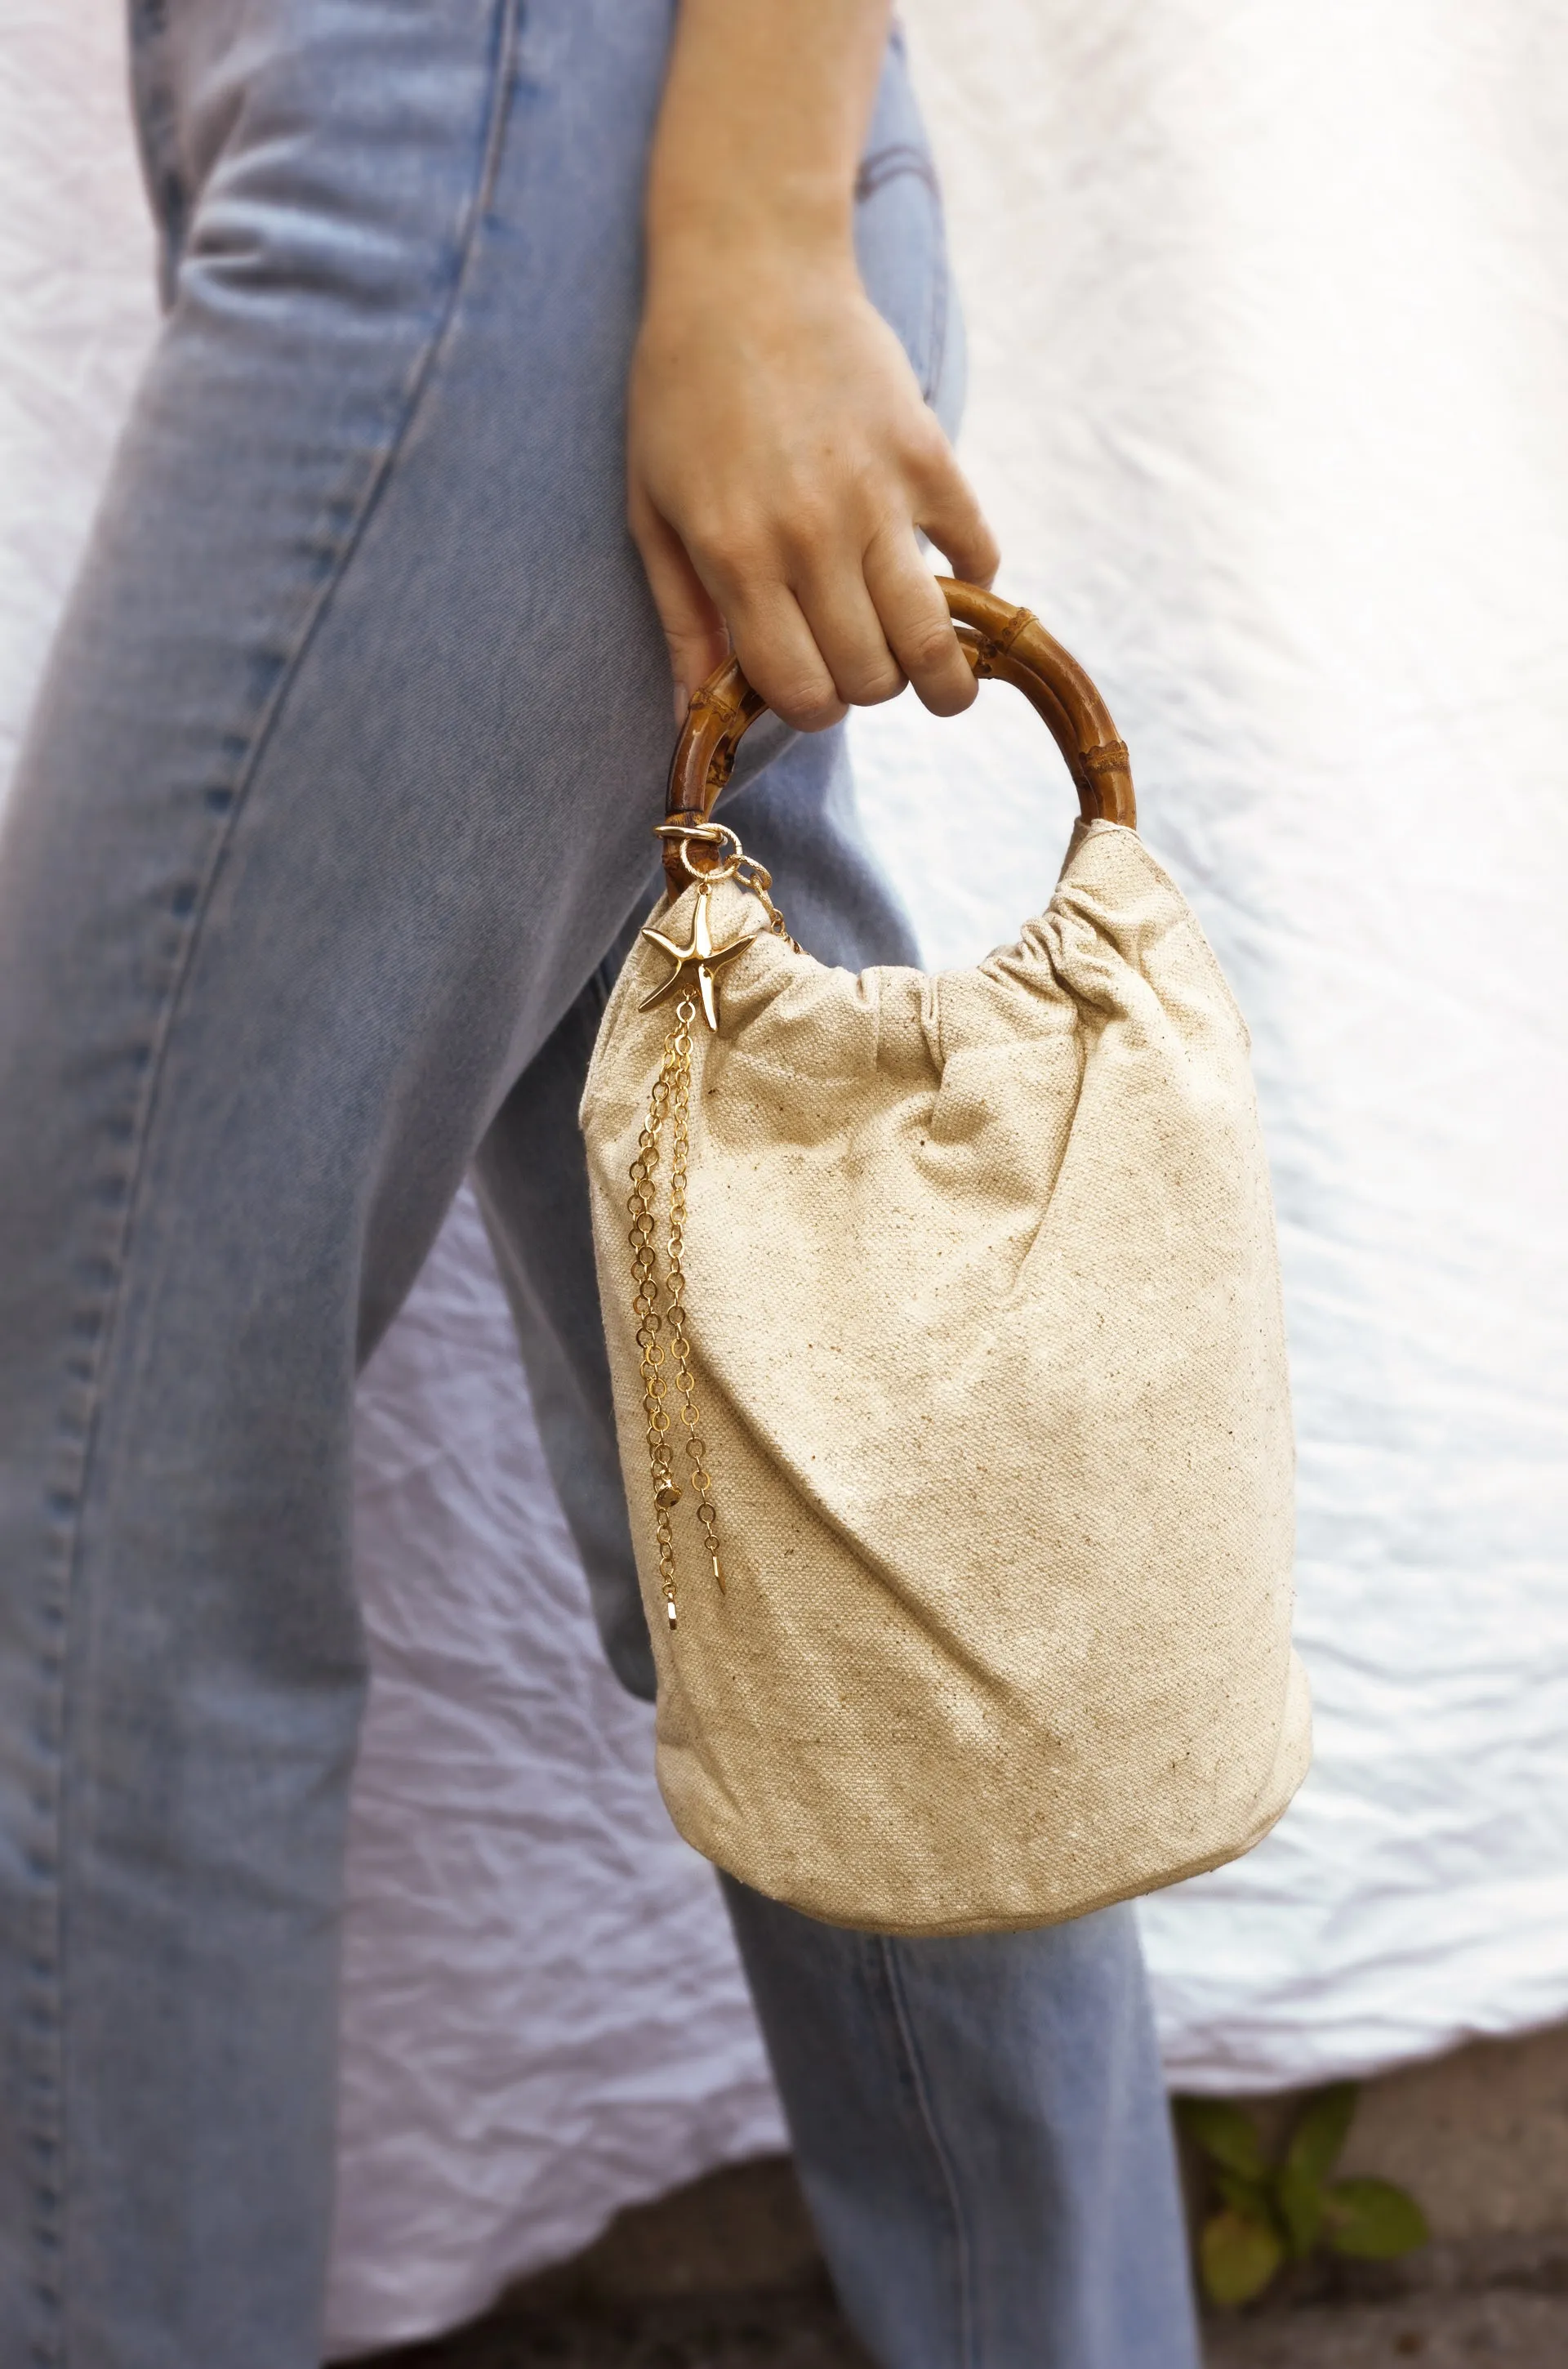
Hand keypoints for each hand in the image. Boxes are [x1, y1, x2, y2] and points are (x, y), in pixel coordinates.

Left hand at [628, 249, 998, 731]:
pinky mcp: (928, 455)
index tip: (811, 688)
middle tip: (857, 664)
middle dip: (865, 689)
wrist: (749, 271)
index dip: (811, 709)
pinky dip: (973, 586)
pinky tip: (947, 581)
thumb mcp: (653, 511)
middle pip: (870, 677)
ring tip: (936, 678)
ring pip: (932, 640)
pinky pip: (978, 556)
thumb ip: (681, 620)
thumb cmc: (681, 394)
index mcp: (737, 556)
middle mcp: (810, 536)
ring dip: (939, 677)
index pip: (801, 692)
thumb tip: (692, 718)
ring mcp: (877, 495)